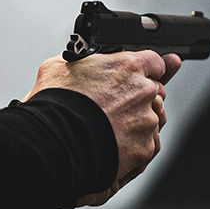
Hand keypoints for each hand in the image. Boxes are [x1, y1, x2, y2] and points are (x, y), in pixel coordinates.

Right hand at [23, 51, 181, 205]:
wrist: (53, 143)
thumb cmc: (54, 106)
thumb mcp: (59, 67)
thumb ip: (82, 60)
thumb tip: (82, 59)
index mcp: (127, 67)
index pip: (154, 62)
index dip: (147, 69)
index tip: (142, 75)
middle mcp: (143, 92)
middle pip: (156, 92)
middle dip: (142, 97)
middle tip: (118, 105)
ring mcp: (146, 122)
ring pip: (153, 119)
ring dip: (139, 122)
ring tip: (112, 128)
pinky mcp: (144, 148)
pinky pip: (148, 144)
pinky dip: (136, 145)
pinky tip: (115, 144)